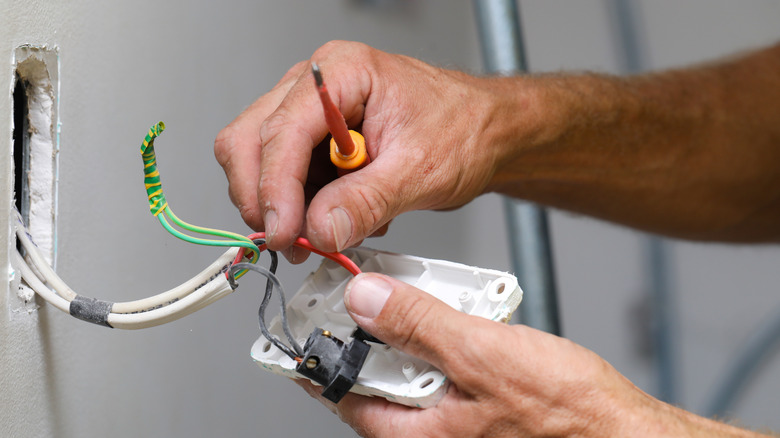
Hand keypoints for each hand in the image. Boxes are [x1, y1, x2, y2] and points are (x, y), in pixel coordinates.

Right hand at [214, 41, 527, 257]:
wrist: (485, 134)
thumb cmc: (463, 128)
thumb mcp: (420, 169)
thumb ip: (368, 200)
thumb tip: (321, 228)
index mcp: (342, 72)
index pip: (283, 129)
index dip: (275, 187)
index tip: (284, 232)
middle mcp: (316, 88)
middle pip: (250, 141)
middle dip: (264, 198)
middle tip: (290, 240)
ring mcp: (311, 116)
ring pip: (258, 163)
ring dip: (284, 207)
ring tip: (327, 230)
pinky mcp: (315, 143)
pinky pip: (285, 180)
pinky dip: (303, 208)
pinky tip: (340, 215)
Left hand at [297, 273, 766, 437]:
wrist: (623, 433)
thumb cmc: (567, 416)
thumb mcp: (482, 356)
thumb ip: (418, 327)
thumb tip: (365, 300)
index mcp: (417, 434)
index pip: (344, 393)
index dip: (322, 354)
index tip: (307, 322)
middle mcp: (431, 434)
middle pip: (383, 372)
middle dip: (388, 328)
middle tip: (394, 291)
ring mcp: (459, 421)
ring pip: (421, 364)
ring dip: (431, 328)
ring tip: (455, 303)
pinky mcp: (483, 406)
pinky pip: (454, 366)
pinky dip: (459, 338)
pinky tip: (481, 321)